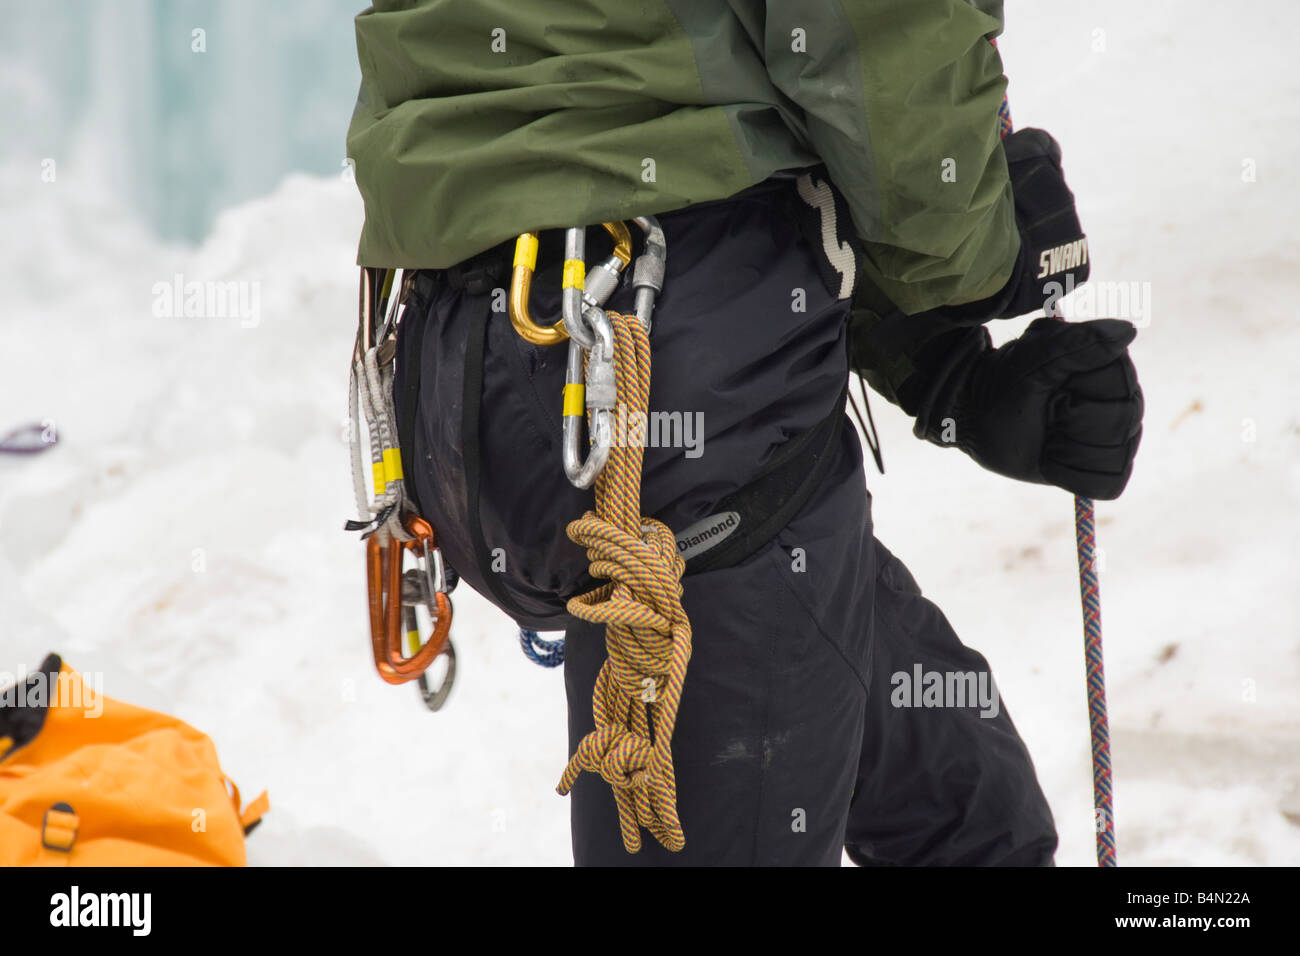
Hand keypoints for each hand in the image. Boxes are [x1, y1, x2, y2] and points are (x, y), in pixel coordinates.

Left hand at [916, 318, 1143, 498]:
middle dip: (1074, 423)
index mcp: (1110, 367)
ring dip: (1070, 449)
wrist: (976, 417)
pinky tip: (1050, 459)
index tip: (1053, 390)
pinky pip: (1106, 482)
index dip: (1082, 393)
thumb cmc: (1003, 383)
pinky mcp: (1098, 467)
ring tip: (1047, 436)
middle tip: (1047, 413)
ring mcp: (1112, 436)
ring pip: (1115, 455)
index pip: (1121, 387)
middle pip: (1122, 423)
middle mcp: (1121, 401)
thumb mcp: (1032, 359)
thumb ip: (1075, 344)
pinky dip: (1072, 474)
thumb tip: (1127, 332)